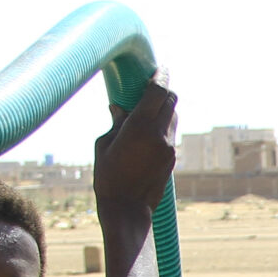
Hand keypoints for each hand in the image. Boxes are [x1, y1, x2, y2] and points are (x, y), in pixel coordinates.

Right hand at [92, 74, 178, 222]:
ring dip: (164, 108)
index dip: (160, 76)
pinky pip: (170, 133)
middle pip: (171, 100)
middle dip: (164, 89)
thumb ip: (116, 123)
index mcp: (141, 127)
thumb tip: (119, 107)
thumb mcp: (104, 145)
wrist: (127, 208)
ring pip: (173, 117)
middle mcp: (160, 135)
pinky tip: (148, 129)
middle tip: (152, 84)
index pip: (158, 91)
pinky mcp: (172, 159)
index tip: (159, 68)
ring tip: (148, 107)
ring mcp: (169, 148)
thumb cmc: (108, 177)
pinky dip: (163, 124)